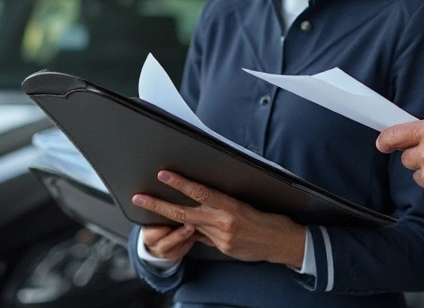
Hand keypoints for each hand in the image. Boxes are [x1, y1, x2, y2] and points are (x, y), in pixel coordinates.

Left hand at [133, 171, 306, 267]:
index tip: (163, 174)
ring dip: (170, 218)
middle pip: (184, 212)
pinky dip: (193, 231)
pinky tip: (183, 226)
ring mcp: (221, 238)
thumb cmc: (269, 217)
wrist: (283, 242)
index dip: (180, 183)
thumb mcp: (246, 203)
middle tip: (140, 197)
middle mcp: (223, 222)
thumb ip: (223, 203)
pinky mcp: (223, 248)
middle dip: (159, 205)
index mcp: (231, 206)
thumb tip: (204, 197)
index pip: (200, 192)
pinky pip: (202, 238)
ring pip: (189, 225)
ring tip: (151, 208)